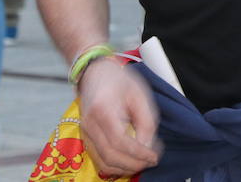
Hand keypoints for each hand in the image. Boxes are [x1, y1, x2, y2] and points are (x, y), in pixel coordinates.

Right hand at [76, 56, 160, 177]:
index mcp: (103, 108)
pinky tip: (129, 160)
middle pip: (110, 156)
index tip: (154, 156)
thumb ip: (146, 123)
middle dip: (134, 164)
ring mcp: (85, 131)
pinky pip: (99, 160)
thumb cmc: (118, 80)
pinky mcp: (86, 137)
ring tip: (142, 162)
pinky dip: (115, 166)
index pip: (120, 141)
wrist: (95, 72)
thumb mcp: (140, 95)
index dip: (139, 154)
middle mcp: (90, 123)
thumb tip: (148, 148)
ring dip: (124, 169)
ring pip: (103, 163)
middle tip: (151, 161)